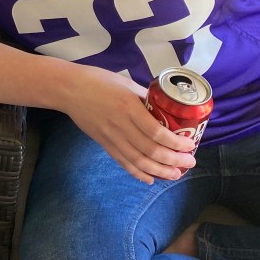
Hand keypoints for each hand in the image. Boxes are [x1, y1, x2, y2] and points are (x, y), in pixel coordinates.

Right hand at [62, 66, 196, 184]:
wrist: (69, 89)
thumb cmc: (99, 80)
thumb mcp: (126, 83)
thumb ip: (144, 98)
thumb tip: (164, 108)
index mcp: (129, 107)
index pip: (157, 132)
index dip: (176, 143)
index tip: (190, 145)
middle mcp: (121, 125)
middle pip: (151, 150)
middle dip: (174, 160)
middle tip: (189, 162)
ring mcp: (111, 137)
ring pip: (139, 161)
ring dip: (160, 171)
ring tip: (176, 174)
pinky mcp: (103, 143)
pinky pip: (123, 162)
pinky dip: (138, 173)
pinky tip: (151, 179)